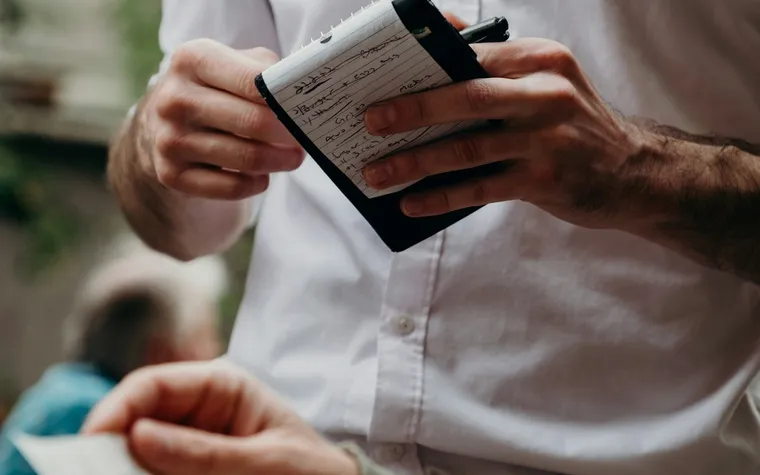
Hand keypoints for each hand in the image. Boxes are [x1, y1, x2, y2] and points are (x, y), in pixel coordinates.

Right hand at [82, 361, 357, 474]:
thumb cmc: (315, 471)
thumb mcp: (267, 462)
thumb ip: (206, 453)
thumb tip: (138, 436)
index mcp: (222, 387)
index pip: (153, 385)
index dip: (117, 409)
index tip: (93, 442)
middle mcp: (198, 412)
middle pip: (136, 421)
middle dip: (113, 447)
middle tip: (94, 472)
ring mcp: (191, 446)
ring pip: (139, 454)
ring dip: (127, 470)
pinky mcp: (189, 472)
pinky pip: (157, 474)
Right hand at [139, 40, 304, 200]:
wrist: (164, 124)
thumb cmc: (216, 90)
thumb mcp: (236, 64)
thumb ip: (268, 71)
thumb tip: (301, 92)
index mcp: (192, 59)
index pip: (254, 81)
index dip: (287, 100)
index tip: (306, 111)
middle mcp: (175, 98)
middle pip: (253, 122)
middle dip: (289, 135)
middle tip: (305, 139)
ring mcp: (169, 139)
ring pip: (246, 158)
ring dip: (279, 161)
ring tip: (292, 158)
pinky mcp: (171, 174)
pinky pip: (231, 187)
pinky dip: (256, 184)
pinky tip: (261, 177)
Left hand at [361, 39, 644, 228]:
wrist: (633, 172)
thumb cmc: (574, 124)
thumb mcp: (546, 80)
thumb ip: (496, 62)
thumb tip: (440, 33)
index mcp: (540, 59)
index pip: (470, 56)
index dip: (421, 67)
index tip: (380, 79)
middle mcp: (546, 94)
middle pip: (466, 98)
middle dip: (411, 110)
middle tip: (368, 122)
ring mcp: (547, 140)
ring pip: (467, 149)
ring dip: (415, 162)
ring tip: (378, 173)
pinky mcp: (545, 181)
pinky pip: (480, 189)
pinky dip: (441, 196)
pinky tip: (412, 203)